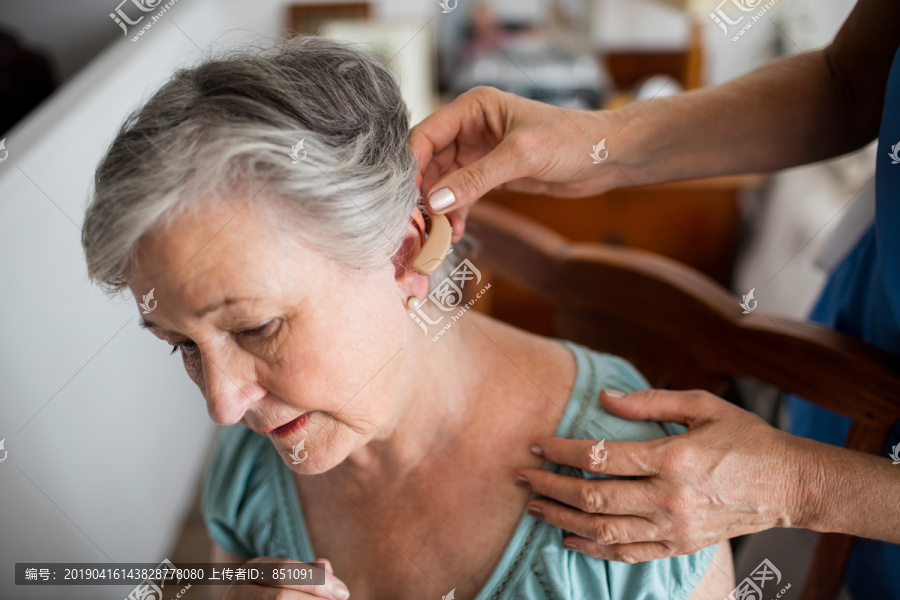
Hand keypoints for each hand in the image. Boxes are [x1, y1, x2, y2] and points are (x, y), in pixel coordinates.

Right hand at [224, 557, 349, 599]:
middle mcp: (238, 589)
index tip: (342, 592)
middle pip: (280, 596)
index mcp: (253, 569)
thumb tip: (326, 567)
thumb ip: (307, 572)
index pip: (286, 570)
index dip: (317, 581)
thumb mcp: (287, 578)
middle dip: (314, 597)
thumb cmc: (272, 593)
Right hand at [409, 86, 624, 240]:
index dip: (413, 165)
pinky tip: (455, 229)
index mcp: (474, 107)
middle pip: (430, 160)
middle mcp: (472, 126)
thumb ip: (477, 178)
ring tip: (439, 232)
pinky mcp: (490, 173)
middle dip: (424, 191)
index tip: (406, 196)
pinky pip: (461, 194)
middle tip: (421, 222)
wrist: (606, 156)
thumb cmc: (572, 140)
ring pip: (443, 181)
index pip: (427, 134)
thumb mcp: (522, 156)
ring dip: (439, 207)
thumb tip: (436, 201)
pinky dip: (456, 212)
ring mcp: (479, 151)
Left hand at [515, 389, 810, 562]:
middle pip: (594, 497)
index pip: (601, 457)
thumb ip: (649, 401)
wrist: (788, 484)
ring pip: (604, 530)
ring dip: (562, 518)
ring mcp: (675, 527)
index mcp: (674, 458)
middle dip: (551, 486)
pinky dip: (593, 548)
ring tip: (534, 506)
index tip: (537, 444)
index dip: (562, 452)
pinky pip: (627, 553)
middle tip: (521, 476)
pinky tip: (569, 537)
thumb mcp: (702, 405)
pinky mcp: (680, 546)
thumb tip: (603, 399)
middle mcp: (670, 498)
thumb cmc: (746, 437)